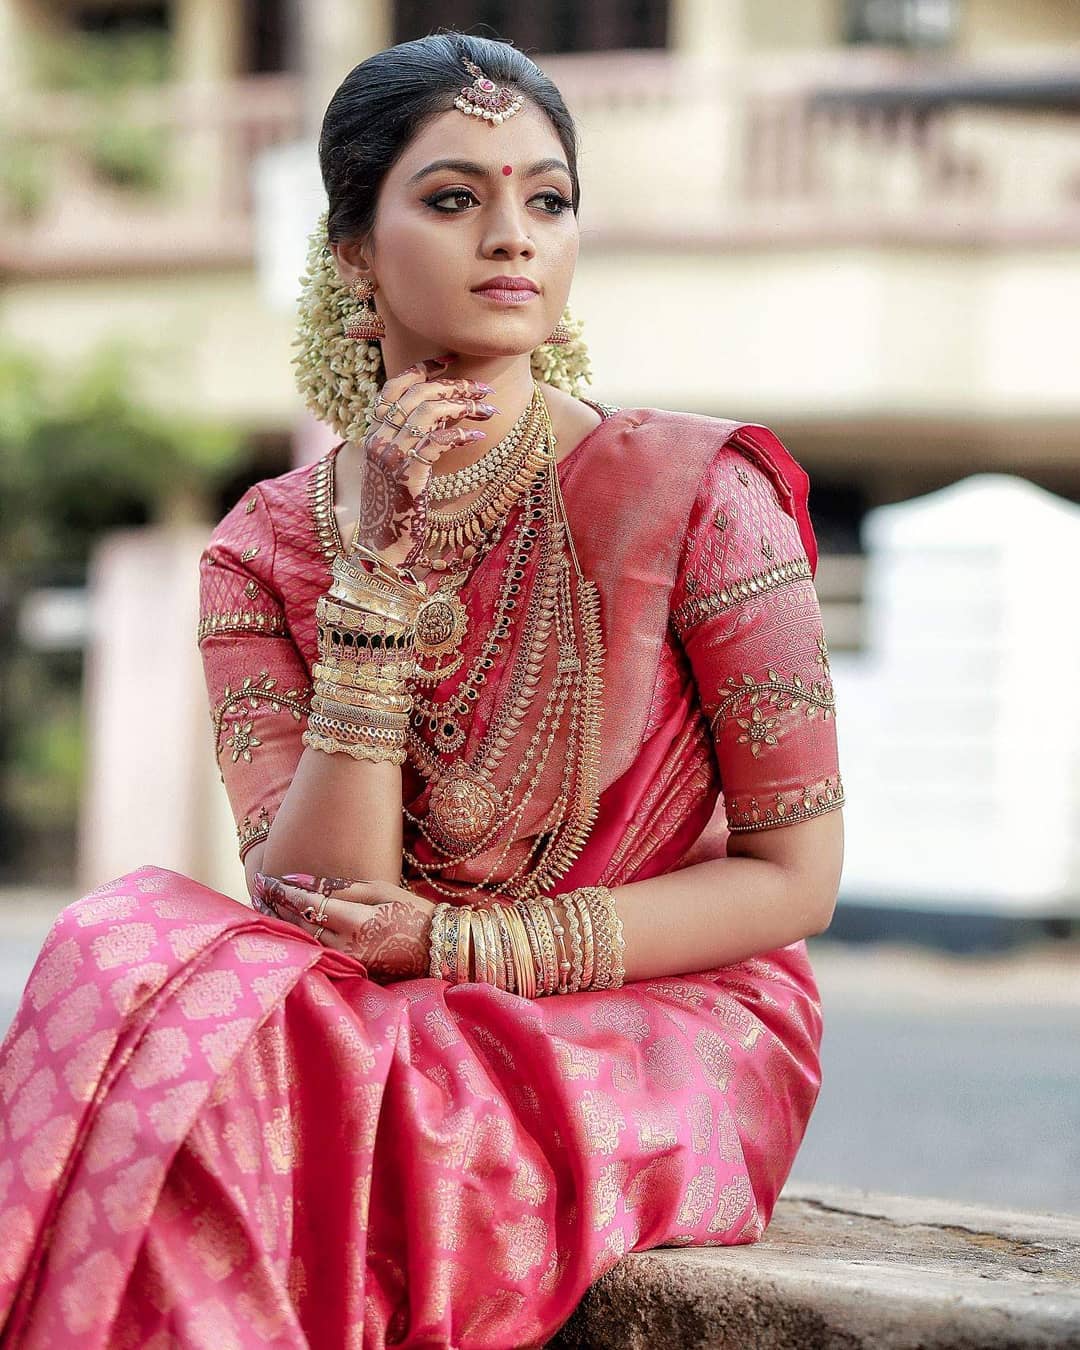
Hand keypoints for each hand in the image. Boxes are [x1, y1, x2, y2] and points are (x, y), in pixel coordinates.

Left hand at [252, 872, 435, 980]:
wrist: (439, 950)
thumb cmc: (414, 913)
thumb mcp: (382, 890)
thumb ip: (341, 888)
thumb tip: (301, 881)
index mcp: (356, 921)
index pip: (308, 904)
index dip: (283, 891)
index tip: (264, 879)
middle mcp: (346, 946)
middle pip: (299, 925)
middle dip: (276, 905)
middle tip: (257, 889)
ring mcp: (347, 963)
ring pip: (304, 941)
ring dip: (282, 923)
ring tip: (264, 907)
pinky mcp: (350, 971)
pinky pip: (316, 952)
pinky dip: (299, 938)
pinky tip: (287, 928)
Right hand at [355, 357, 497, 570]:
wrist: (382, 549)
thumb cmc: (396, 512)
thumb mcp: (398, 470)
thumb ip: (411, 443)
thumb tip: (442, 418)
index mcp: (374, 434)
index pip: (394, 387)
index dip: (422, 369)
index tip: (449, 361)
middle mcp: (378, 440)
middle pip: (417, 394)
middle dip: (454, 386)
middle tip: (483, 390)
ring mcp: (389, 456)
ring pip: (428, 412)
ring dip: (462, 405)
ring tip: (488, 410)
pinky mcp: (406, 474)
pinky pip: (435, 442)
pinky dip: (459, 434)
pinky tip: (477, 435)